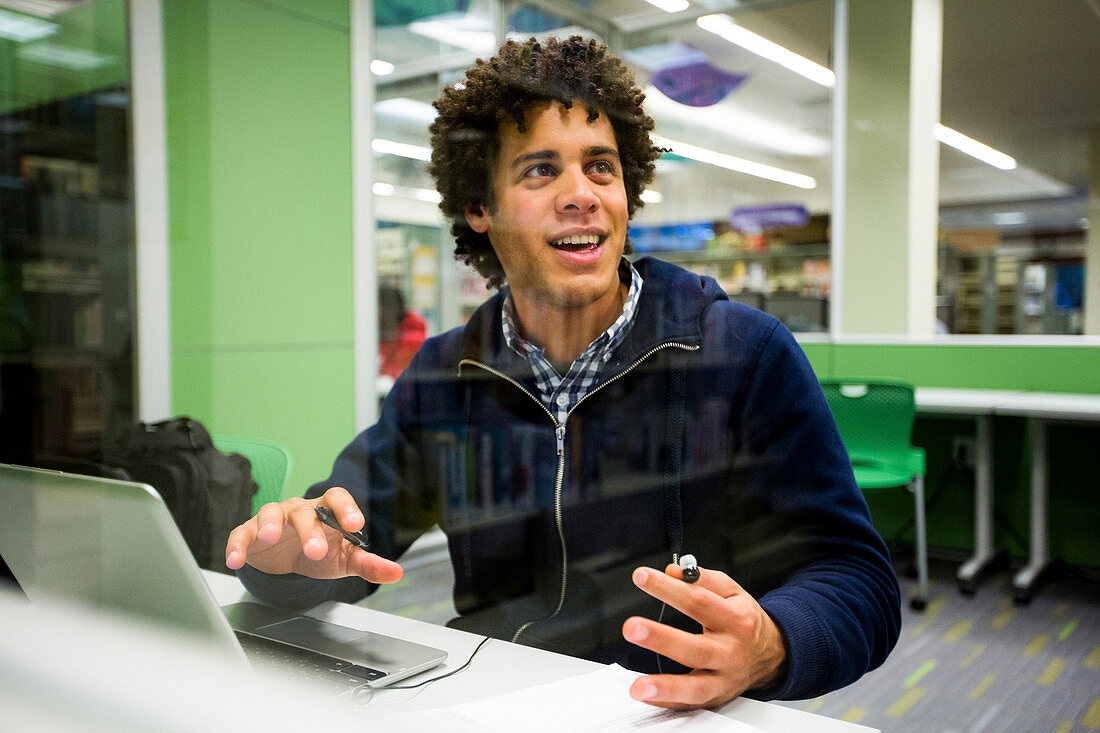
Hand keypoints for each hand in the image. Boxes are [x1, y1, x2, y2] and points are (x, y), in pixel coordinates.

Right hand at [224, 487, 402, 583]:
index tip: (356, 524)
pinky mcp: (250, 534)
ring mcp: (273, 519)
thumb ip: (368, 564)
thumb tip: (396, 573)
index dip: (346, 509)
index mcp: (326, 511)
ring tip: (269, 537)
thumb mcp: (345, 559)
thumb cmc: (321, 551)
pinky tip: (235, 560)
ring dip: (270, 524)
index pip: (337, 498)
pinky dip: (237, 545)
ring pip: (270, 513)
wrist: (289, 560)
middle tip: (316, 551)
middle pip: (304, 512)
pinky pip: (242, 534)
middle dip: (310, 530)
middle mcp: (299, 510)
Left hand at [621, 563, 786, 709]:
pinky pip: (689, 704)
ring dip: (665, 687)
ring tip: (638, 686)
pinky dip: (666, 702)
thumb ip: (702, 579)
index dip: (668, 588)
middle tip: (633, 628)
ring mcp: (724, 678)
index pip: (698, 601)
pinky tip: (646, 696)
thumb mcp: (732, 592)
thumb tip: (672, 571)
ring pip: (696, 687)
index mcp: (736, 619)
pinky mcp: (715, 697)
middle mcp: (731, 651)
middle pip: (697, 648)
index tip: (641, 577)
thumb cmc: (744, 619)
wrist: (771, 654)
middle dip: (662, 638)